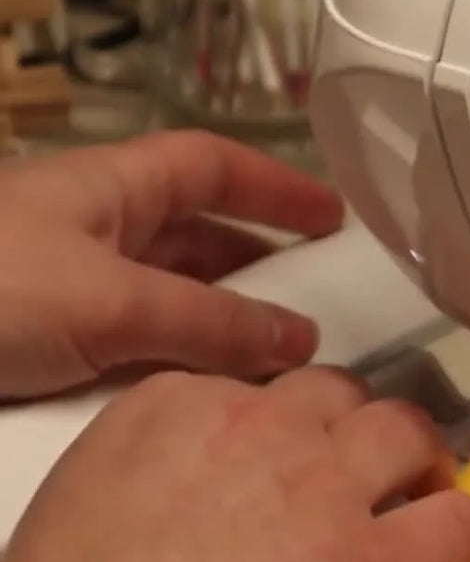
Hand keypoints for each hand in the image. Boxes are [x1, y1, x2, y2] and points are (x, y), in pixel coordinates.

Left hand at [0, 130, 343, 399]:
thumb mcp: (111, 302)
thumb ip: (211, 322)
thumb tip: (304, 339)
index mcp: (108, 186)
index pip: (210, 165)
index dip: (275, 185)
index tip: (335, 217)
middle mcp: (90, 229)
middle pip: (193, 236)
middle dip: (258, 266)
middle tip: (319, 305)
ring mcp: (63, 287)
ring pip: (165, 297)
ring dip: (219, 324)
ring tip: (277, 363)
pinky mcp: (42, 343)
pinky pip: (133, 346)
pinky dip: (177, 364)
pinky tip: (207, 396)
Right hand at [0, 367, 469, 561]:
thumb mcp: (86, 500)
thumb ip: (153, 471)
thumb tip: (186, 497)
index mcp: (176, 407)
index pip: (259, 388)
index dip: (285, 429)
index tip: (290, 459)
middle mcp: (262, 429)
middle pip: (340, 397)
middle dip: (357, 431)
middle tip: (367, 475)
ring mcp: (329, 490)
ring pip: (407, 433)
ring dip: (422, 462)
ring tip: (426, 496)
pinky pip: (461, 524)